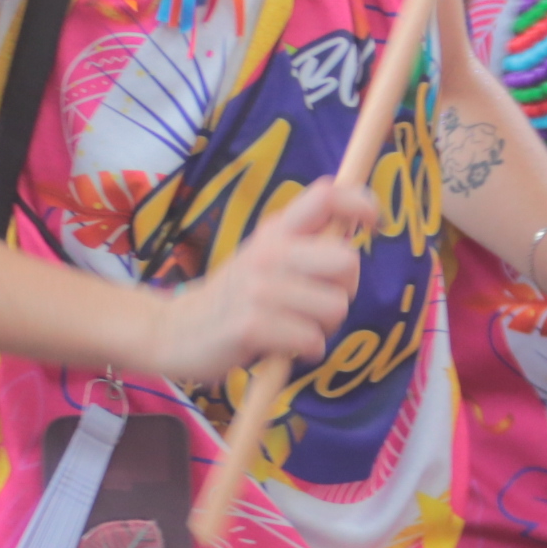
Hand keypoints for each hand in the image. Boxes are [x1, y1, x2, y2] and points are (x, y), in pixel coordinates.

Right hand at [149, 182, 373, 387]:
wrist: (174, 331)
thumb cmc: (234, 298)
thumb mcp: (263, 257)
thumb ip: (303, 243)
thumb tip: (357, 223)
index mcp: (274, 231)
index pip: (325, 195)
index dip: (360, 202)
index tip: (372, 223)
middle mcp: (268, 253)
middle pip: (347, 261)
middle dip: (346, 291)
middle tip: (318, 304)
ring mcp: (259, 289)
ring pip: (335, 309)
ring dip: (323, 329)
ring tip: (293, 329)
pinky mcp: (252, 326)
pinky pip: (311, 341)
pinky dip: (305, 352)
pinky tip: (282, 348)